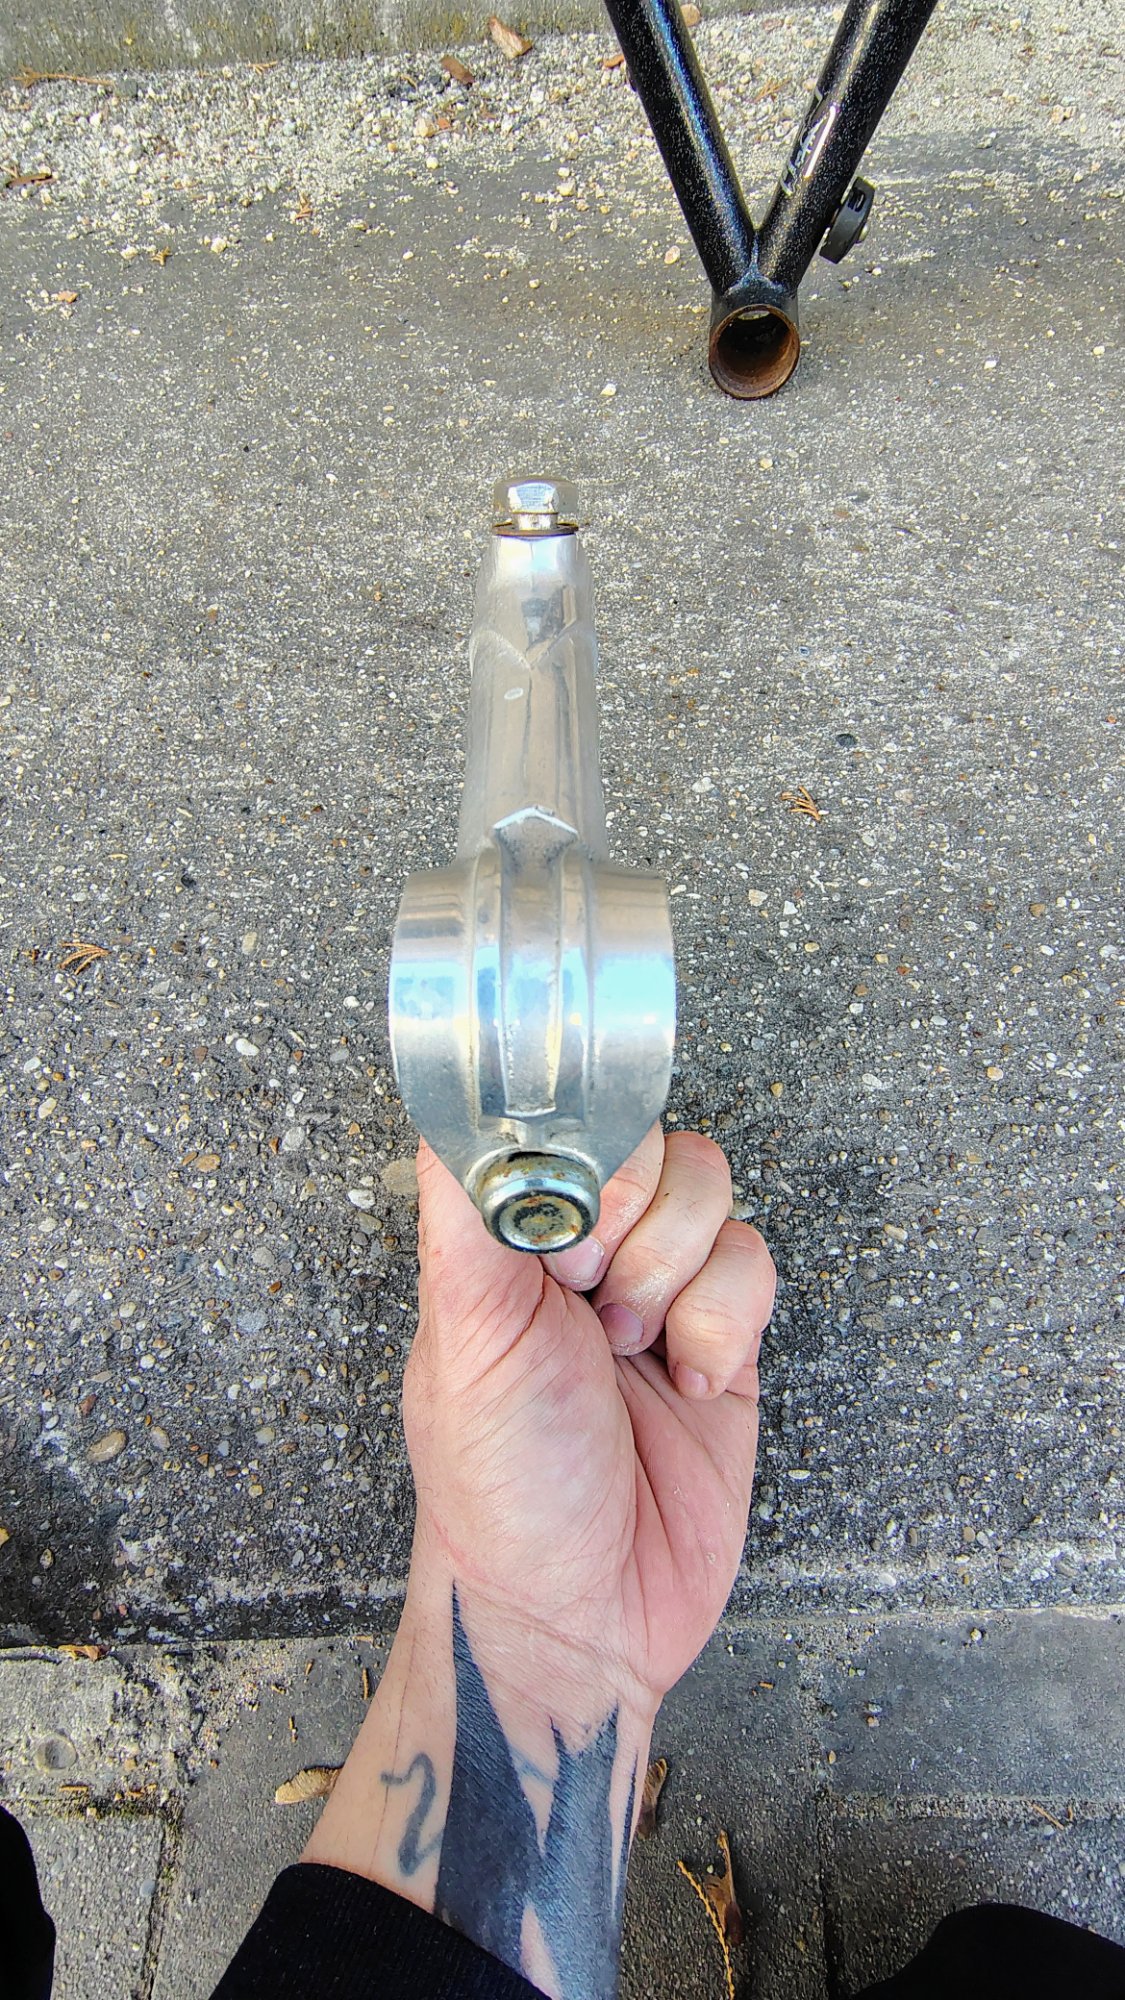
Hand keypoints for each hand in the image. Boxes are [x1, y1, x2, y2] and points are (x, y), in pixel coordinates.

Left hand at [304, 1128, 774, 1998]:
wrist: (582, 1614)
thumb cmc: (499, 1484)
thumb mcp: (463, 1334)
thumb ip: (465, 1208)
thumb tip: (452, 1096)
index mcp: (502, 1235)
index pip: (564, 1117)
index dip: (584, 1159)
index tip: (565, 1240)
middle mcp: (580, 1249)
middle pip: (652, 1142)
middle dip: (633, 1230)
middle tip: (591, 1311)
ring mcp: (657, 1289)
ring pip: (712, 1194)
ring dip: (679, 1280)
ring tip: (633, 1352)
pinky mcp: (724, 1338)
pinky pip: (756, 1264)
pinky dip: (727, 1325)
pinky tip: (688, 1383)